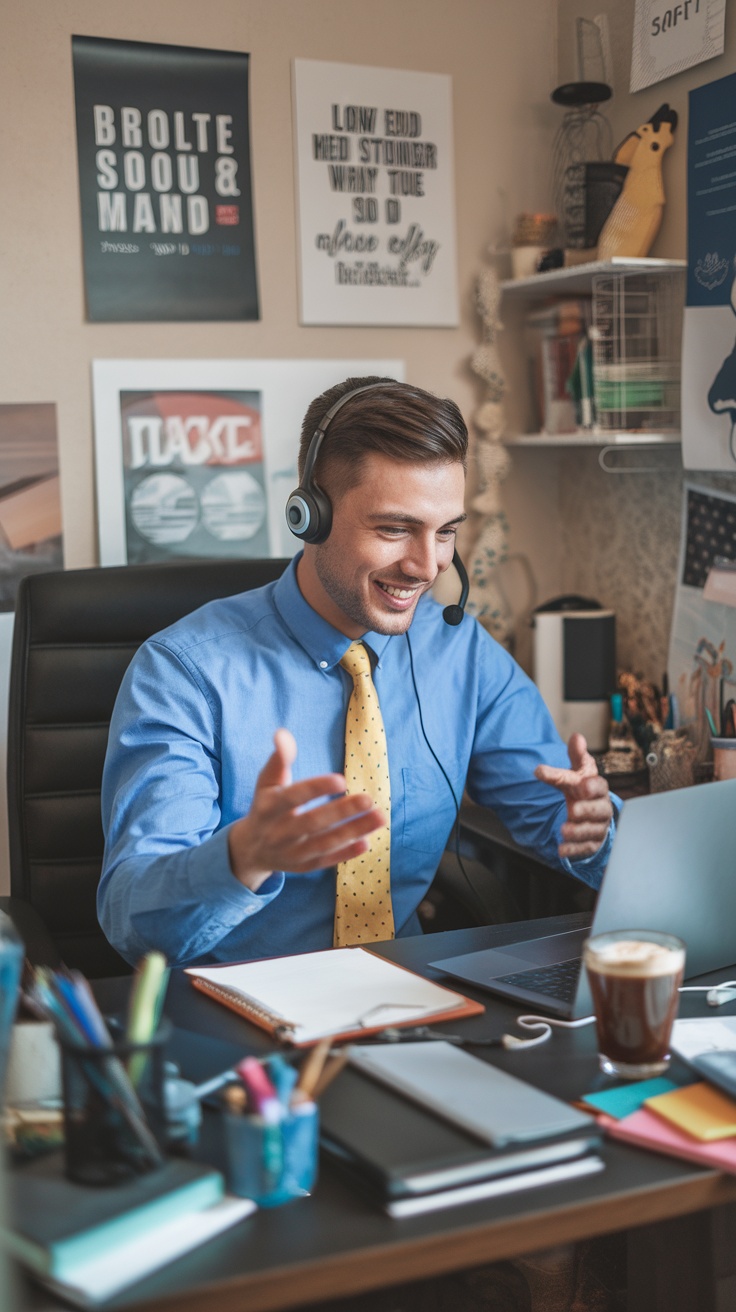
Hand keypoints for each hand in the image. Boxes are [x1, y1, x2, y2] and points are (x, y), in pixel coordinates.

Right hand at [228, 729, 385, 889]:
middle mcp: (278, 833)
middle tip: (368, 799)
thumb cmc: (265, 806)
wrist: (251, 849)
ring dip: (353, 831)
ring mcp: (291, 853)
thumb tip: (282, 734)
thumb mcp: (266, 783)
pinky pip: (326, 861)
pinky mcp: (304, 867)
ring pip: (324, 844)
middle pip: (312, 823)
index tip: (341, 780)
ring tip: (380, 817)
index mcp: (267, 808)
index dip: (316, 789)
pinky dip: (346, 853)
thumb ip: (279, 759)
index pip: (292, 798)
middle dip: (341, 812)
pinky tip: (367, 842)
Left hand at [534, 732, 612, 860]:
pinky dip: (573, 849)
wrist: (590, 814)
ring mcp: (598, 827)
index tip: (580, 785)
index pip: (597, 785)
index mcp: (598, 789)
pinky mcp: (591, 843)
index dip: (591, 786)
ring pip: (592, 831)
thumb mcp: (578, 772)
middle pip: (599, 810)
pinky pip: (585, 848)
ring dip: (578, 831)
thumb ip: (576, 756)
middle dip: (587, 810)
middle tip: (572, 809)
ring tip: (563, 830)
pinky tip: (561, 850)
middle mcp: (601, 808)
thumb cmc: (583, 789)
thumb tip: (576, 736)